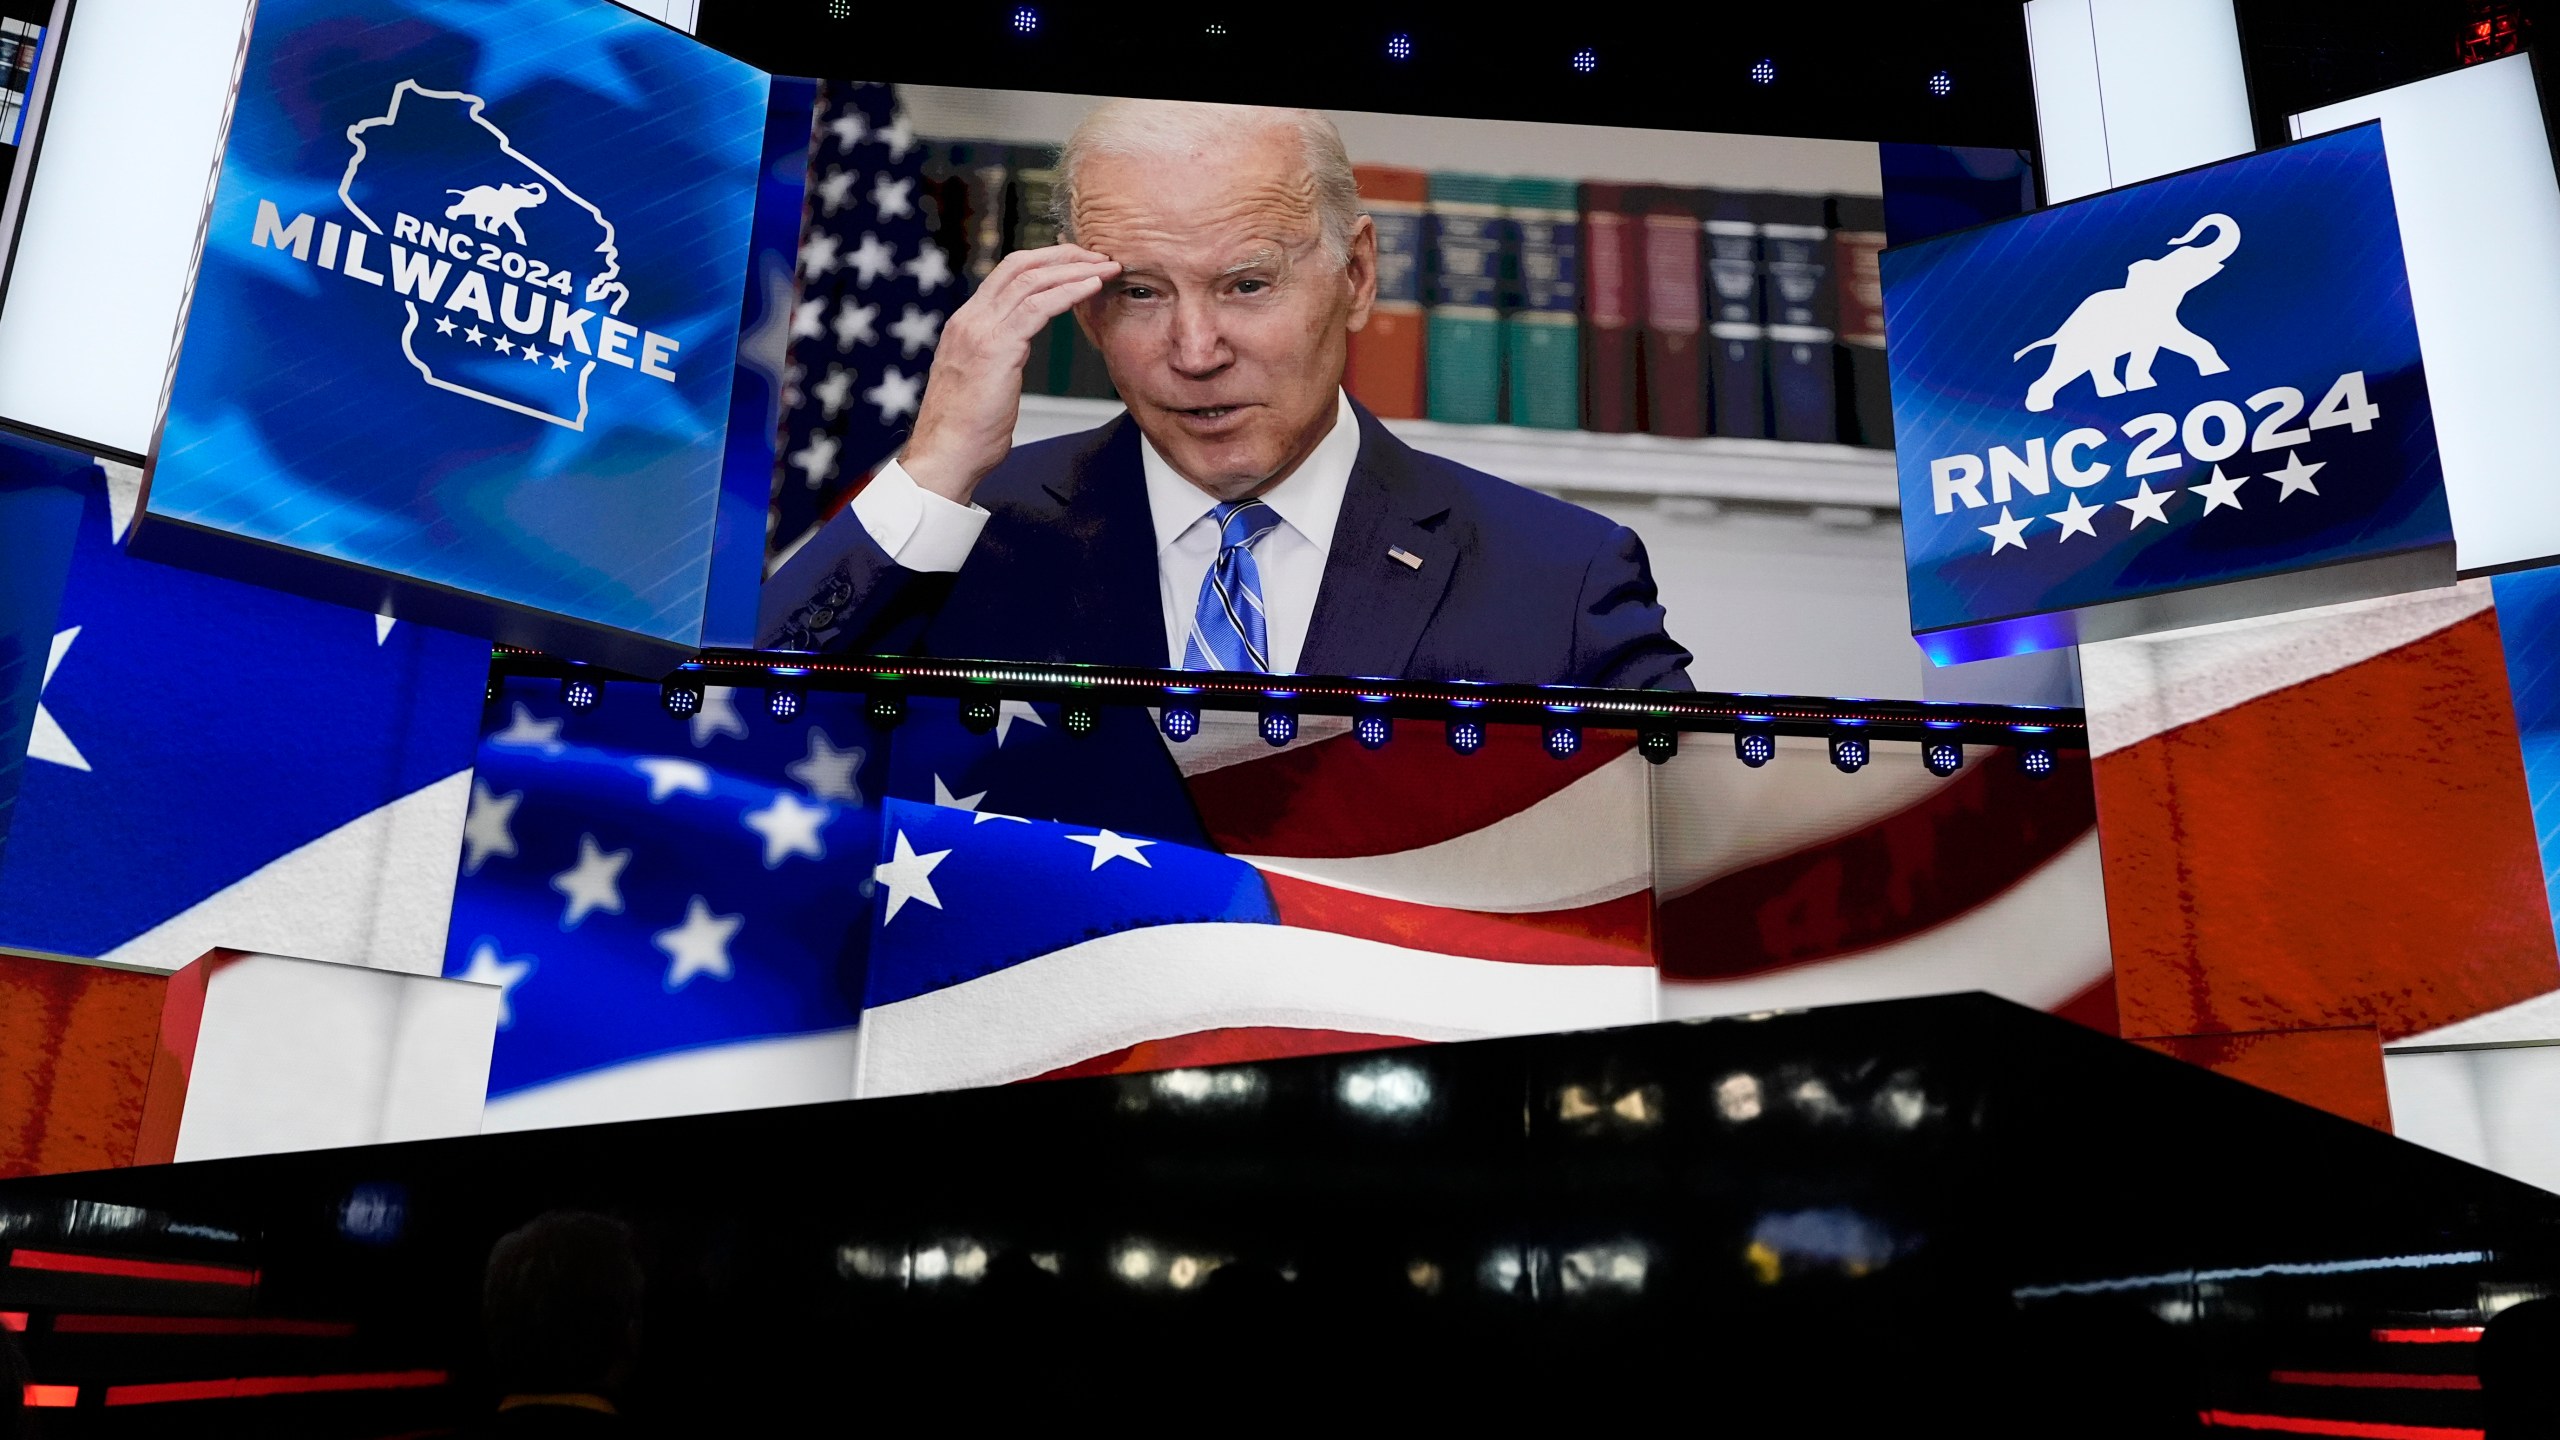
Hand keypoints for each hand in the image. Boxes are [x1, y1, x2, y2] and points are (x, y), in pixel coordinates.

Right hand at [900, 244, 1118, 503]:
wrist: (946, 455)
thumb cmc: (967, 431)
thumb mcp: (981, 380)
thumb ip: (997, 356)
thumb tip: (1015, 351)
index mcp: (965, 324)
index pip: (1006, 274)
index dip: (1045, 262)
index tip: (1078, 262)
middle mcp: (969, 319)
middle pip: (1019, 265)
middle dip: (1063, 255)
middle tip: (1098, 255)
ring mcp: (980, 330)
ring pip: (1031, 280)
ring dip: (1074, 269)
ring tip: (1106, 267)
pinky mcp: (995, 348)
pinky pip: (1037, 307)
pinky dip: (1069, 291)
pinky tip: (1093, 287)